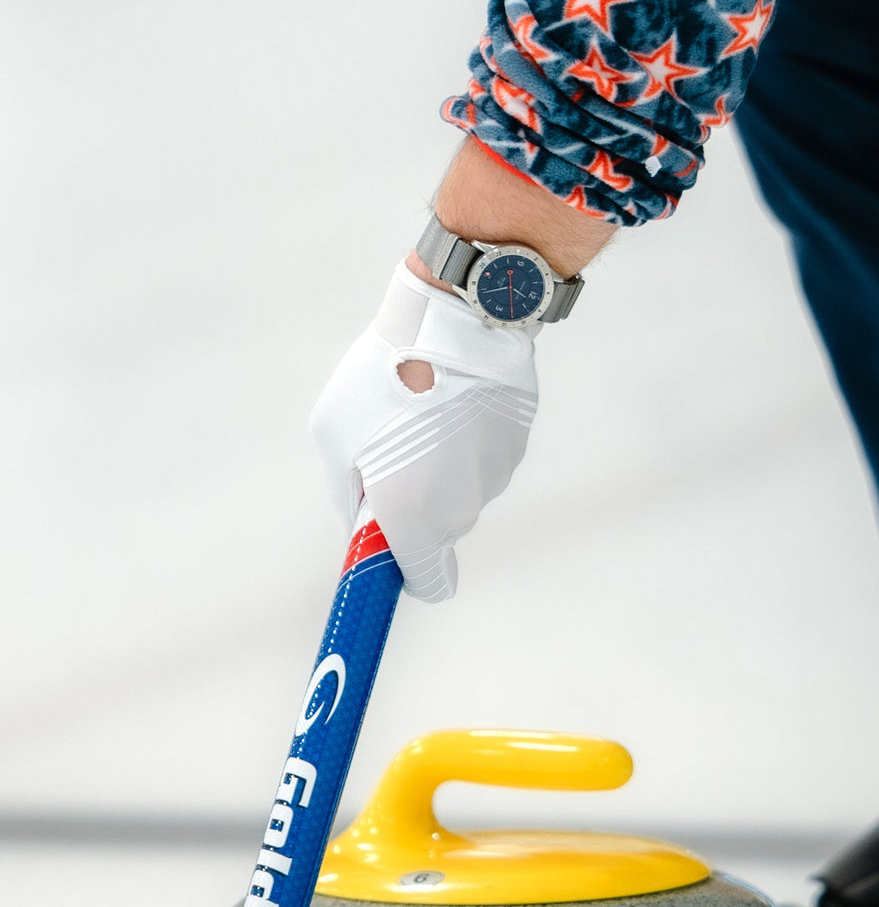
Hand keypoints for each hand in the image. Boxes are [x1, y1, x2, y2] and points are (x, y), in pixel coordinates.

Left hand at [310, 261, 538, 601]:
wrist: (453, 322)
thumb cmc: (381, 380)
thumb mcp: (334, 436)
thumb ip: (349, 493)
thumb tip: (363, 515)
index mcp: (415, 519)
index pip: (429, 584)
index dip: (410, 574)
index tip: (395, 551)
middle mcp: (461, 509)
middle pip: (443, 531)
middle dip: (419, 505)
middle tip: (397, 454)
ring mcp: (494, 476)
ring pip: (467, 490)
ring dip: (447, 467)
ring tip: (427, 412)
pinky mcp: (516, 443)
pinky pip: (488, 457)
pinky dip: (472, 439)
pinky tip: (456, 399)